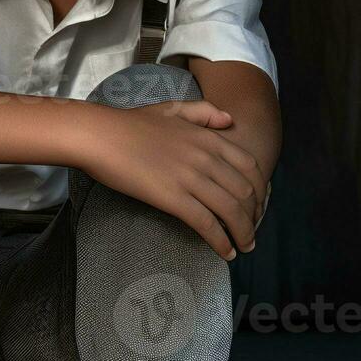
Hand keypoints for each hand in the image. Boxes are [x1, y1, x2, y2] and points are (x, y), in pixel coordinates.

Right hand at [78, 99, 267, 259]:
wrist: (100, 135)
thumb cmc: (130, 123)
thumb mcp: (173, 108)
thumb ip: (204, 112)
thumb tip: (230, 120)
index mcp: (208, 137)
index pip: (249, 166)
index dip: (259, 190)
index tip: (257, 205)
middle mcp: (205, 158)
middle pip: (245, 192)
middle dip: (254, 217)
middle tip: (252, 232)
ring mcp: (190, 178)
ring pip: (231, 211)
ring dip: (243, 233)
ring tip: (244, 248)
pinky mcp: (173, 198)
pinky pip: (207, 224)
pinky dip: (221, 241)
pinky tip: (226, 253)